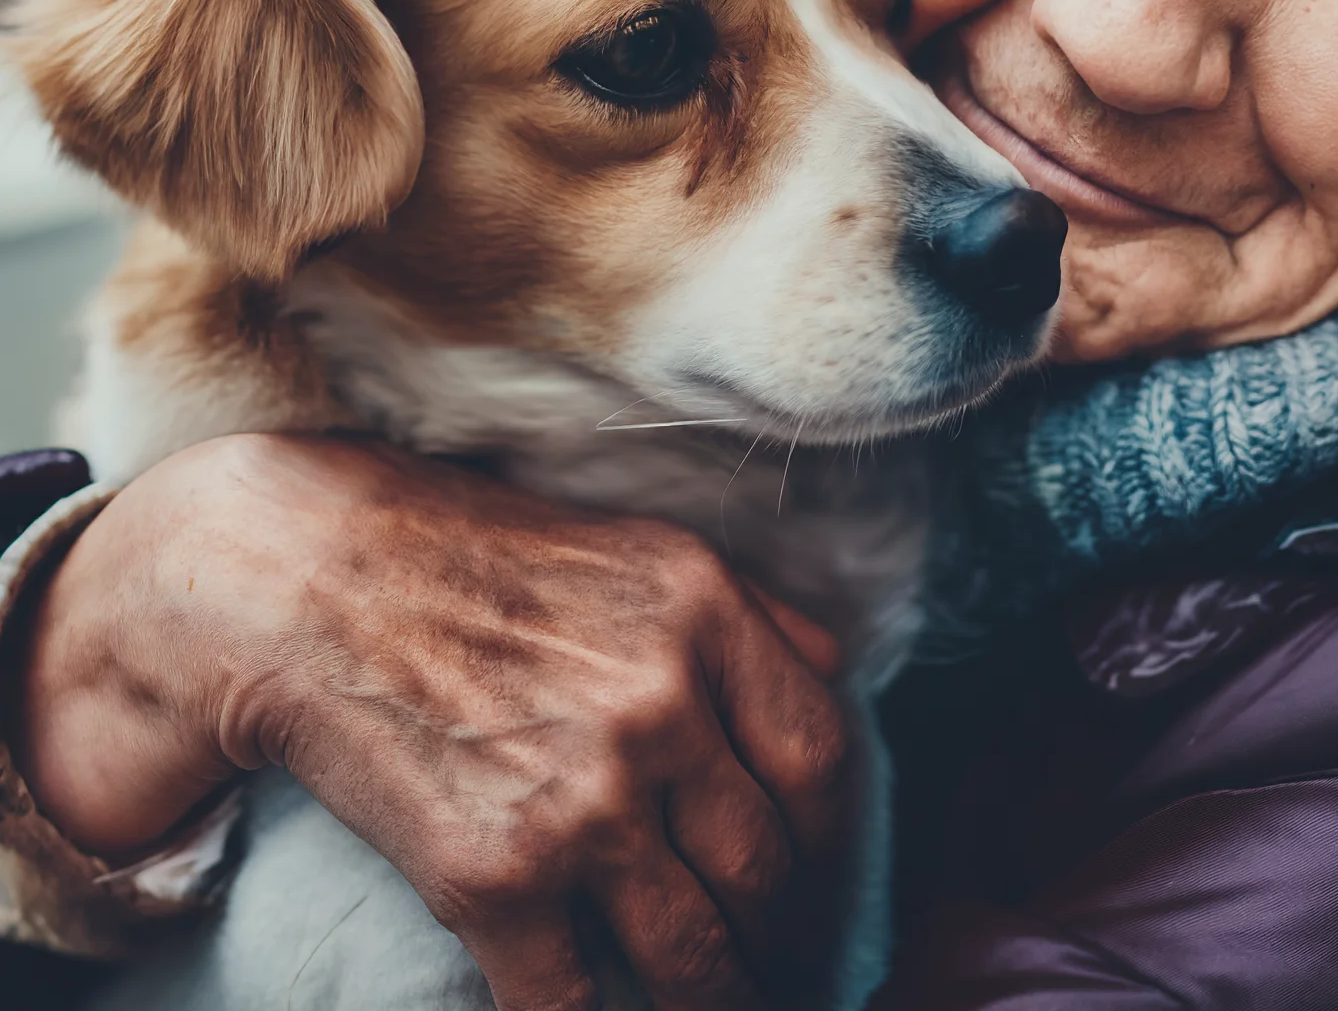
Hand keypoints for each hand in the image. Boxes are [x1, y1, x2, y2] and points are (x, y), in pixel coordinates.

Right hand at [9, 435, 854, 1009]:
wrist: (323, 583)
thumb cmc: (490, 561)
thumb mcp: (644, 548)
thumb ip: (755, 610)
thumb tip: (837, 680)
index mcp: (701, 611)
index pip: (820, 756)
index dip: (833, 837)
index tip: (819, 872)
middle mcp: (654, 704)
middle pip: (766, 868)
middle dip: (784, 936)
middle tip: (782, 961)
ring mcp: (577, 795)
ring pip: (691, 953)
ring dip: (715, 998)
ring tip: (716, 1000)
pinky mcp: (491, 874)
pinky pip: (575, 1001)